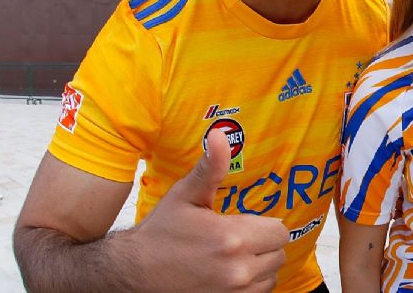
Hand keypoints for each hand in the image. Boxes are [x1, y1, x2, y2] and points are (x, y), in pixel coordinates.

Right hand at [130, 129, 288, 291]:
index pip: (280, 231)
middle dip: (264, 244)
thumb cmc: (160, 232)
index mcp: (232, 237)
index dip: (266, 224)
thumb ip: (210, 167)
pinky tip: (229, 272)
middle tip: (239, 239)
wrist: (133, 272)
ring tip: (233, 256)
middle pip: (278, 253)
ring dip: (259, 265)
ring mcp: (234, 292)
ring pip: (271, 276)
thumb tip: (220, 134)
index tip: (246, 223)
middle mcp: (237, 269)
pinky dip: (251, 284)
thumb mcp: (185, 195)